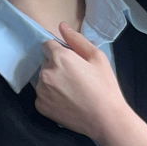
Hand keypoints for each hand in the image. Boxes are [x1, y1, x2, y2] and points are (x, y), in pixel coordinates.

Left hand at [33, 23, 129, 141]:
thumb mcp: (97, 57)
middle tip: (75, 78)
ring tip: (71, 91)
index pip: (48, 45)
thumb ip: (77, 39)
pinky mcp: (40, 106)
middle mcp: (45, 72)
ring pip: (42, 79)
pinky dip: (50, 97)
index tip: (72, 62)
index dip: (60, 52)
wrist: (106, 119)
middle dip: (56, 66)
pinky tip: (66, 102)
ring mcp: (41, 91)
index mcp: (59, 57)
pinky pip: (42, 95)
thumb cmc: (105, 87)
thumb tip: (61, 26)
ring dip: (52, 81)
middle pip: (45, 62)